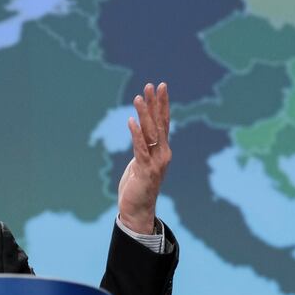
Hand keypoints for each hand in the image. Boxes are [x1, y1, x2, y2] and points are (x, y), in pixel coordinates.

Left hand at [118, 83, 170, 233]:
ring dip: (144, 114)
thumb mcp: (141, 162)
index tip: (159, 87)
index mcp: (162, 150)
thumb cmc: (138, 186)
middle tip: (152, 84)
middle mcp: (163, 153)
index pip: (163, 122)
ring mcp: (156, 162)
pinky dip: (136, 134)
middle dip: (155, 103)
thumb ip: (144, 147)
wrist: (138, 209)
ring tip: (138, 97)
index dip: (161, 104)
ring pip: (150, 133)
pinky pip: (140, 148)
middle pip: (160, 123)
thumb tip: (141, 132)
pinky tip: (131, 121)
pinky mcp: (145, 170)